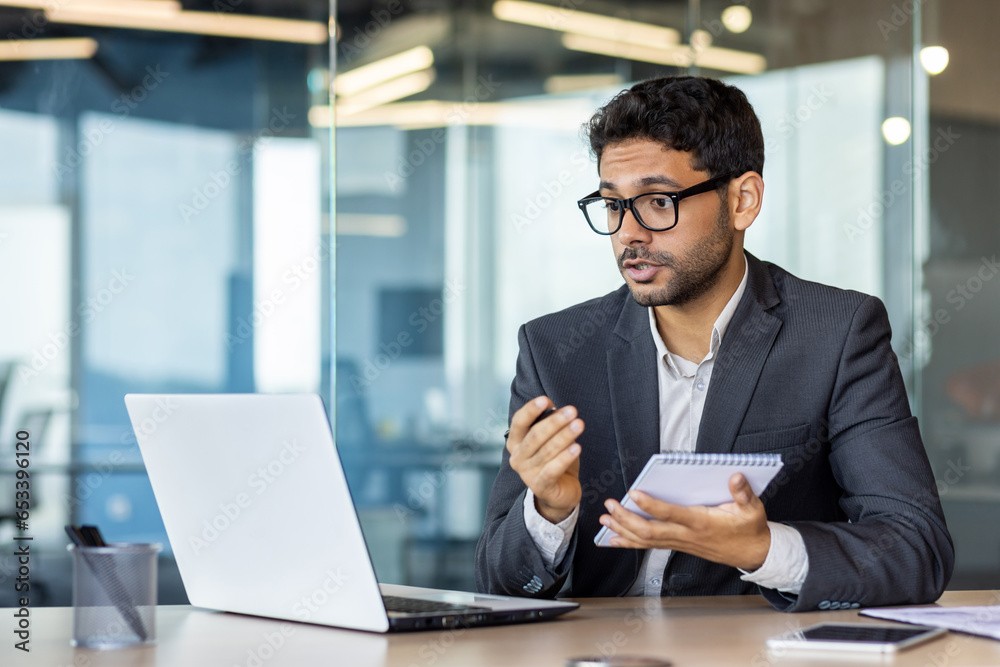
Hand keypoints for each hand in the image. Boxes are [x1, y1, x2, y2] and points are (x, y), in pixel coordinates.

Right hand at [507, 396, 584, 523]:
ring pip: (546, 451)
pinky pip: (553, 470)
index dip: (530, 410)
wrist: (558, 493)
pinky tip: (577, 447)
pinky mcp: (540, 487)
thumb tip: (553, 406)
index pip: (519, 422)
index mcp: (515, 442)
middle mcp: (517, 457)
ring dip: (564, 436)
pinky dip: (565, 457)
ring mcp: (527, 473)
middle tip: (572, 411)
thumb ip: (548, 423)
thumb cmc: (554, 460)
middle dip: (555, 422)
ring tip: (579, 425)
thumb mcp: (550, 439)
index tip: (545, 400)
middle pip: (535, 435)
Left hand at [598, 473, 770, 570]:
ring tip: (605, 519)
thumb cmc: (749, 528)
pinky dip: (630, 543)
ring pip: (646, 540)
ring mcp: (681, 543)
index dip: (651, 505)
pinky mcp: (678, 546)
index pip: (671, 514)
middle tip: (610, 506)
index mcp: (702, 522)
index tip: (634, 492)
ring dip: (623, 530)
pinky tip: (614, 539)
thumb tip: (735, 476)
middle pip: (650, 531)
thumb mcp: (752, 509)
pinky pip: (650, 546)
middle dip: (627, 519)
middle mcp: (687, 535)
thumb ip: (743, 493)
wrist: (753, 553)